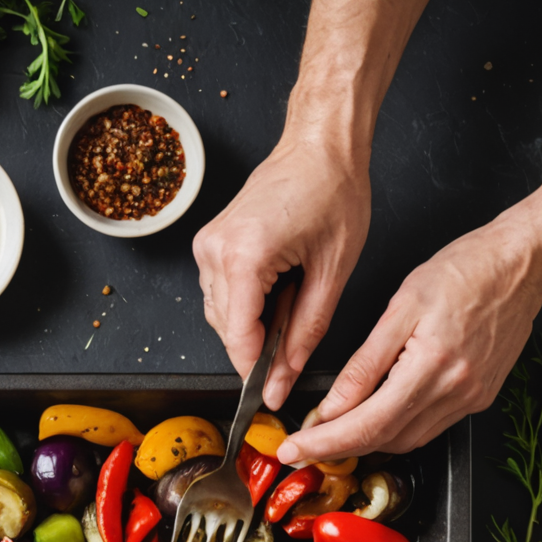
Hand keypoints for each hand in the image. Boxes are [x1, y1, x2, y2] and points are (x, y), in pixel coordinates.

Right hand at [194, 134, 370, 407]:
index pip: (240, 337)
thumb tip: (284, 377)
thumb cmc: (333, 190)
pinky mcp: (210, 243)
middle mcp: (216, 251)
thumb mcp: (333, 271)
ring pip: (221, 316)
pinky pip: (220, 294)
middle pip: (227, 331)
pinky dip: (245, 306)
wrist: (319, 144)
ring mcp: (207, 246)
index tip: (270, 396)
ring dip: (252, 326)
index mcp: (245, 257)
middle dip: (257, 349)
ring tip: (291, 305)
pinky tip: (274, 293)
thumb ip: (306, 332)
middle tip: (294, 346)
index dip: (255, 373)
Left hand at [275, 219, 541, 464]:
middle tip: (303, 445)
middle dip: (338, 448)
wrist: (524, 263)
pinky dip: (396, 429)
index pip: (366, 425)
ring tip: (333, 432)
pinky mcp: (479, 398)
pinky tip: (377, 417)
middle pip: (384, 441)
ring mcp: (471, 399)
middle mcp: (455, 391)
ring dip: (367, 442)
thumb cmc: (466, 270)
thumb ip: (364, 364)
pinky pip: (428, 428)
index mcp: (432, 366)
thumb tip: (331, 407)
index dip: (325, 444)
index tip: (294, 450)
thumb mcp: (401, 307)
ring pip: (406, 441)